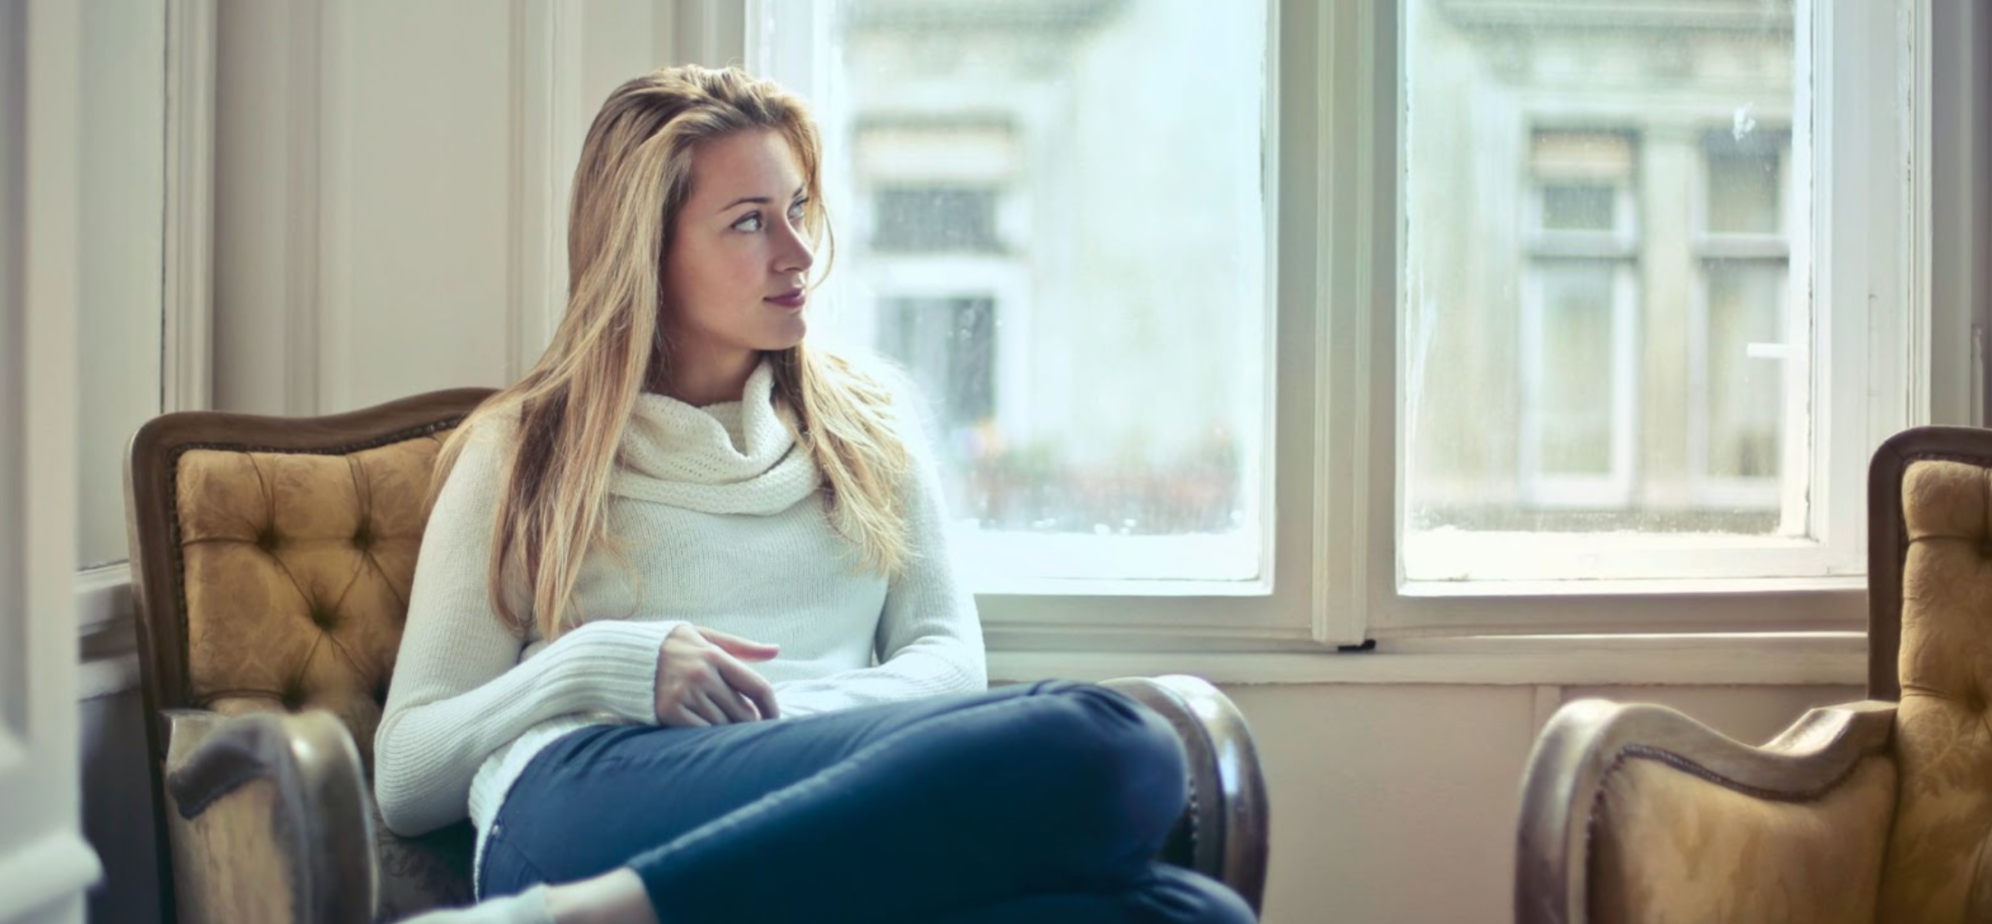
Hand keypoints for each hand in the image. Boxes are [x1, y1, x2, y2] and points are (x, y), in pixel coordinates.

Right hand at [653, 625, 781, 726]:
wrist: (620, 654)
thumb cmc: (669, 645)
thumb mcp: (704, 636)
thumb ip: (741, 646)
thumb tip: (776, 651)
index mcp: (714, 655)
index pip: (758, 687)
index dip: (772, 708)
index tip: (775, 720)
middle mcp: (701, 675)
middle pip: (743, 713)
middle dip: (748, 722)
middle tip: (743, 725)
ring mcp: (684, 694)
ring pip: (723, 726)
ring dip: (727, 731)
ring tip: (723, 727)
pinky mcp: (668, 712)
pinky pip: (701, 733)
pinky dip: (707, 736)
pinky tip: (706, 734)